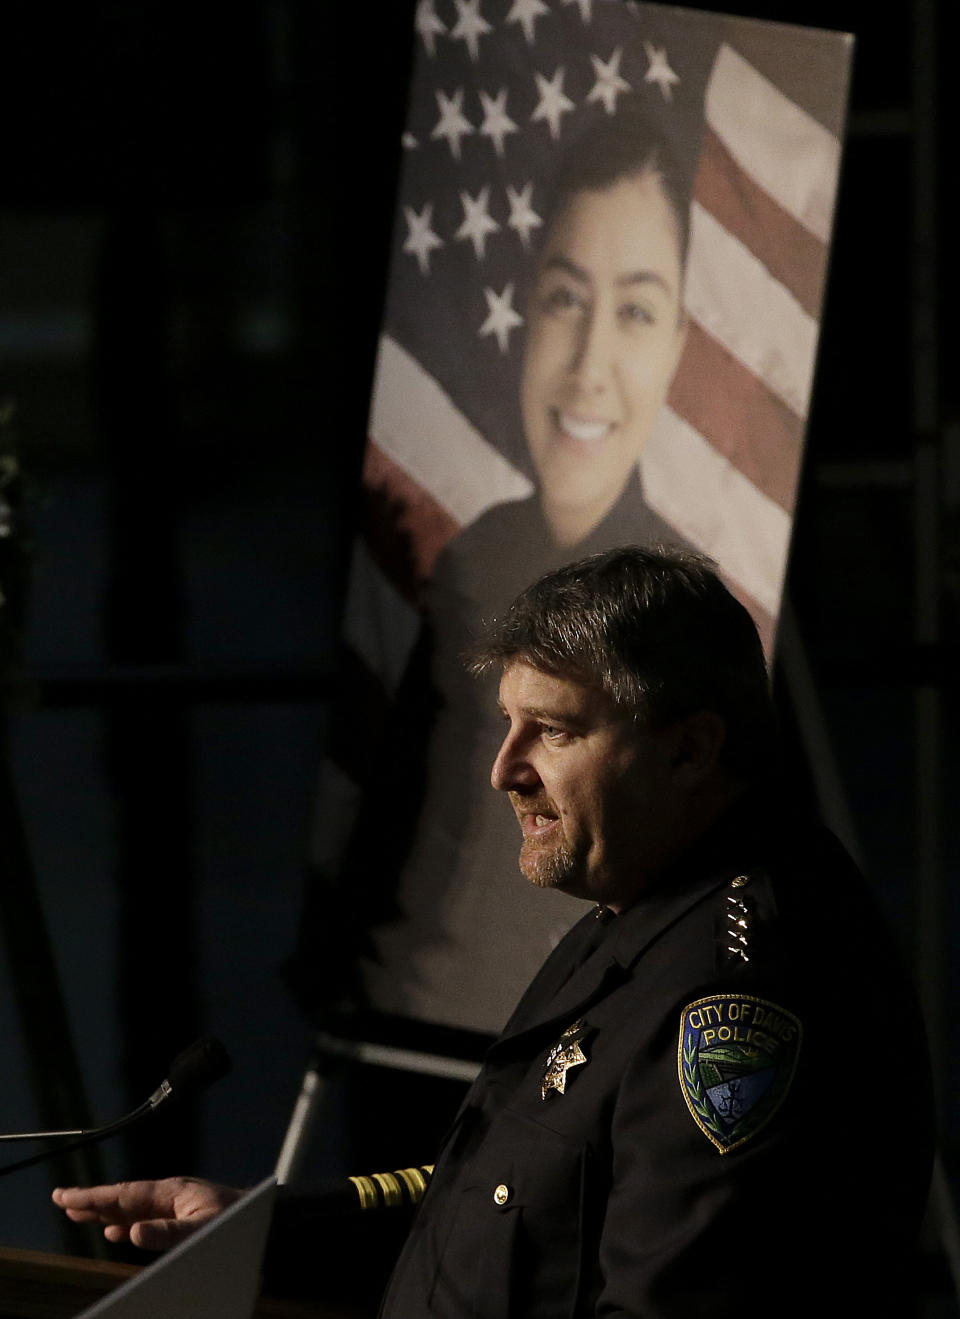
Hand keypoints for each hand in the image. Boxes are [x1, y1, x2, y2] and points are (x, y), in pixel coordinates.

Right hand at [52, 1176, 243, 1249]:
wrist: (268, 1220)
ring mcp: (177, 1206)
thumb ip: (167, 1232)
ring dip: (106, 1212)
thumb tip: (131, 1232)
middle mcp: (171, 1195)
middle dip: (93, 1200)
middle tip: (62, 1201)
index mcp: (172, 1191)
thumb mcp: (202, 1228)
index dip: (93, 1197)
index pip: (124, 1193)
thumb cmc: (239, 1221)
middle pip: (124, 1197)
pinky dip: (127, 1224)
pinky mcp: (183, 1218)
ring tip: (82, 1215)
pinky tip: (119, 1232)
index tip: (65, 1196)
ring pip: (133, 1208)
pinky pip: (147, 1219)